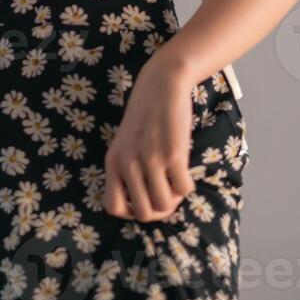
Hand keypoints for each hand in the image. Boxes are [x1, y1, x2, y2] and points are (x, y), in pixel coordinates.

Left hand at [102, 57, 195, 221]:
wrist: (160, 86)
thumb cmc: (145, 119)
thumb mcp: (125, 145)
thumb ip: (126, 171)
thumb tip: (142, 206)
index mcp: (112, 163)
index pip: (114, 208)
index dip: (131, 211)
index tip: (143, 199)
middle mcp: (127, 164)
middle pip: (143, 213)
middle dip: (158, 209)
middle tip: (166, 191)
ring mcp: (150, 160)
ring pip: (163, 205)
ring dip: (174, 199)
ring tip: (175, 181)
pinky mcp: (173, 154)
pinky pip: (183, 189)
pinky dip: (187, 186)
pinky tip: (185, 172)